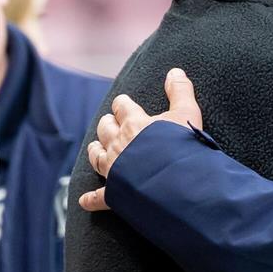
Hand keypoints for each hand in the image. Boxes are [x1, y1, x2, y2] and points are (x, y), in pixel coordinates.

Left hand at [79, 68, 202, 211]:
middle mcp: (118, 143)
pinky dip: (90, 199)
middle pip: (105, 129)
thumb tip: (175, 71)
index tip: (123, 102)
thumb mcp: (188, 113)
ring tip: (96, 147)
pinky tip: (84, 200)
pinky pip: (97, 197)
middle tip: (110, 122)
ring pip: (96, 156)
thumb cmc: (182, 147)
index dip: (123, 104)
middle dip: (107, 124)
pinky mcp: (114, 192)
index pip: (123, 107)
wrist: (178, 182)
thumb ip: (181, 91)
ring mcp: (114, 169)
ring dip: (96, 150)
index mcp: (134, 123)